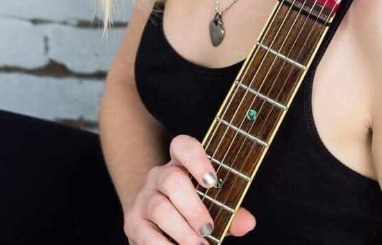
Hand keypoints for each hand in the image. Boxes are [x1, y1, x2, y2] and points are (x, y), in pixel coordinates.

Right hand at [123, 134, 255, 243]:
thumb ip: (231, 211)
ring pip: (160, 208)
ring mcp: (144, 198)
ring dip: (182, 231)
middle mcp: (159, 175)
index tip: (212, 182)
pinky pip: (147, 235)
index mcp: (180, 163)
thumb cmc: (192, 210)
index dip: (197, 160)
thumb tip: (247, 222)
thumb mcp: (213, 206)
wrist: (155, 221)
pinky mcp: (133, 222)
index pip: (183, 146)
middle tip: (208, 229)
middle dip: (193, 208)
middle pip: (172, 180)